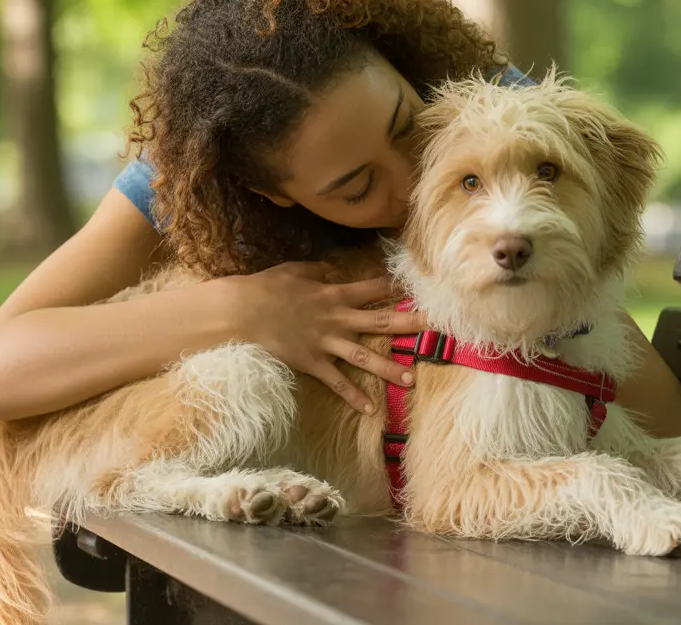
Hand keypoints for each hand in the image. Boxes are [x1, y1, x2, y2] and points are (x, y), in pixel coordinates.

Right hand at [224, 261, 427, 412]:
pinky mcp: (313, 363)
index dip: (397, 288)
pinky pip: (337, 382)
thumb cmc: (266, 288)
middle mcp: (338, 319)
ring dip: (389, 368)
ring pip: (365, 357)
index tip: (419, 289)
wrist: (242, 313)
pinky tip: (371, 409)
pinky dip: (353, 397)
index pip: (374, 288)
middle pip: (382, 322)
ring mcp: (326, 343)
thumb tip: (335, 272)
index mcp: (335, 294)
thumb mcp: (295, 270)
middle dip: (411, 324)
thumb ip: (319, 272)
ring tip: (411, 378)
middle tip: (438, 327)